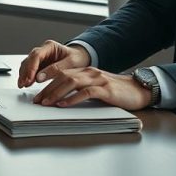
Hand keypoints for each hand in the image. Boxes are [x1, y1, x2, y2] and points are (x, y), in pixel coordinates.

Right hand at [18, 40, 90, 87]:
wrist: (81, 58)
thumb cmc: (77, 58)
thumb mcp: (71, 63)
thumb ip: (56, 69)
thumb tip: (39, 77)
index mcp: (50, 46)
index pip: (36, 55)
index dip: (31, 67)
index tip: (30, 78)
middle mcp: (43, 50)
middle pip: (29, 59)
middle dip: (25, 72)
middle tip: (24, 83)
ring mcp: (40, 57)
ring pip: (27, 64)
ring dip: (24, 75)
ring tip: (23, 85)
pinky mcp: (40, 64)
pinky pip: (30, 69)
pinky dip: (27, 76)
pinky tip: (25, 83)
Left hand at [31, 67, 151, 110]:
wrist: (138, 90)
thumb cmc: (116, 92)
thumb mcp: (95, 87)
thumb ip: (81, 89)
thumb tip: (60, 98)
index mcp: (85, 71)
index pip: (61, 74)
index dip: (47, 83)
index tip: (37, 93)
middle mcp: (90, 72)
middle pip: (63, 77)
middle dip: (47, 89)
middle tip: (37, 100)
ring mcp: (98, 79)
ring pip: (71, 83)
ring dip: (56, 93)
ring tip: (46, 102)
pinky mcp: (106, 89)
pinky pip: (86, 92)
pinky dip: (72, 98)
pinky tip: (64, 104)